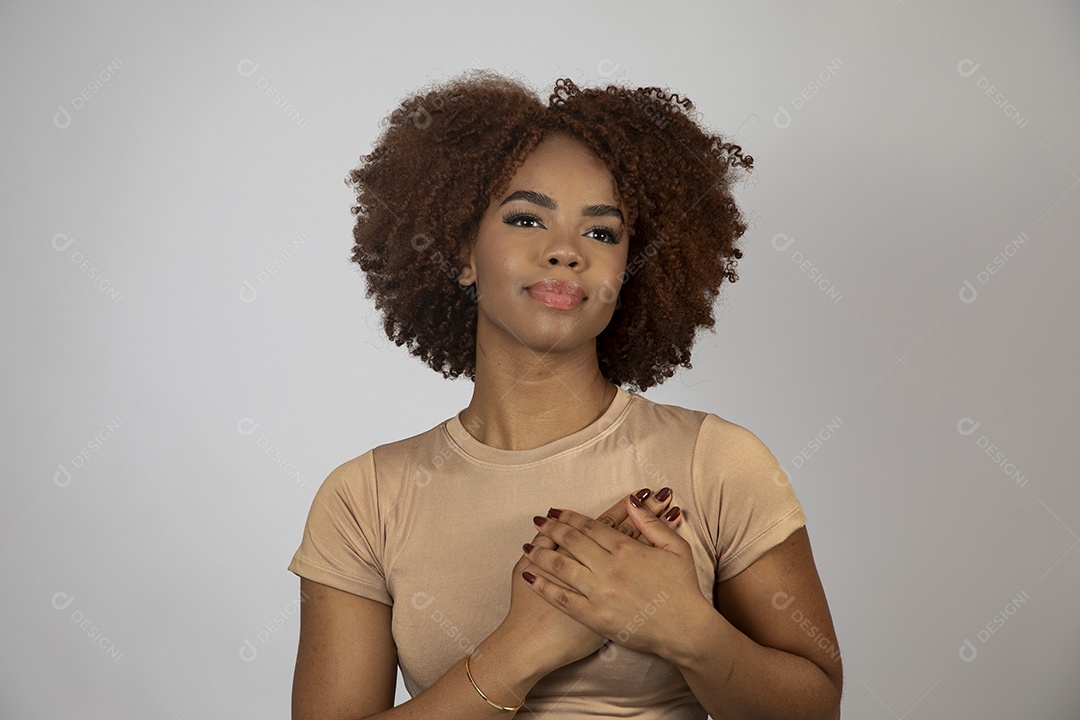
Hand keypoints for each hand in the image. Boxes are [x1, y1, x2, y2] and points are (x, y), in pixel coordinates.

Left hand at [494, 488, 680, 673]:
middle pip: (571, 541)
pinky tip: (529, 577)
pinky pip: (562, 599)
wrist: (685, 630)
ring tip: (528, 544)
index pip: (590, 527)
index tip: (556, 511)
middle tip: (538, 520)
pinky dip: (543, 587)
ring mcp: (599, 593)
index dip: (570, 517)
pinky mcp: (594, 617)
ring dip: (541, 553)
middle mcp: (609, 568)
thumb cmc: (683, 589)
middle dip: (551, 528)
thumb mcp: (675, 548)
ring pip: (561, 566)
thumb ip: (651, 523)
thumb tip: (632, 501)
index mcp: (626, 549)